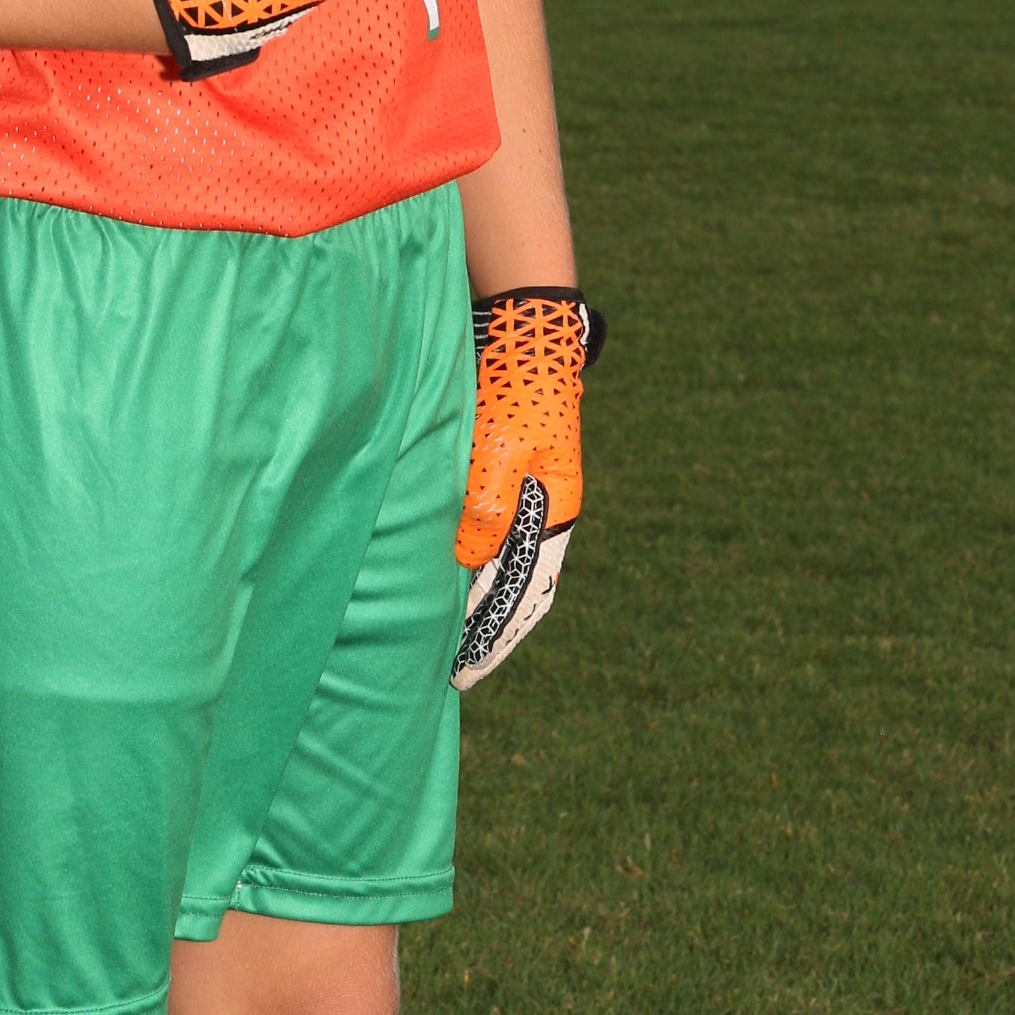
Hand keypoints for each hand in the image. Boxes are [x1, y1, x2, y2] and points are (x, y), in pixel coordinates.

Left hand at [453, 288, 602, 687]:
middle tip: (459, 675)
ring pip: (516, 574)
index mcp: (555, 514)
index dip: (494, 636)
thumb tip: (470, 562)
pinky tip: (464, 586)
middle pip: (524, 594)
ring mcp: (537, 502)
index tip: (465, 672)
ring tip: (459, 644)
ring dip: (489, 610)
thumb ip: (486, 506)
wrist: (529, 339)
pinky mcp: (518, 485)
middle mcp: (551, 516)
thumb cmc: (515, 392)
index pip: (525, 595)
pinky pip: (505, 547)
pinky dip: (487, 576)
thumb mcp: (499, 449)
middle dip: (493, 635)